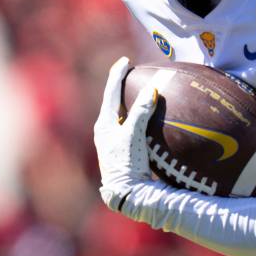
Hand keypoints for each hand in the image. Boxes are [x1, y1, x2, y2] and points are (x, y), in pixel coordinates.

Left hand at [93, 56, 157, 211]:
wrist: (125, 193)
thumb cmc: (126, 165)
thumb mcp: (133, 136)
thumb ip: (141, 112)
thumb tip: (152, 90)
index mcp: (104, 124)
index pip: (110, 93)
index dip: (118, 75)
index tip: (125, 61)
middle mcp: (106, 131)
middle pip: (113, 101)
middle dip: (122, 86)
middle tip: (131, 72)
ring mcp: (113, 141)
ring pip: (121, 114)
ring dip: (129, 101)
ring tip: (138, 90)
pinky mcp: (122, 150)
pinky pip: (129, 125)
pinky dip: (137, 116)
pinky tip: (148, 118)